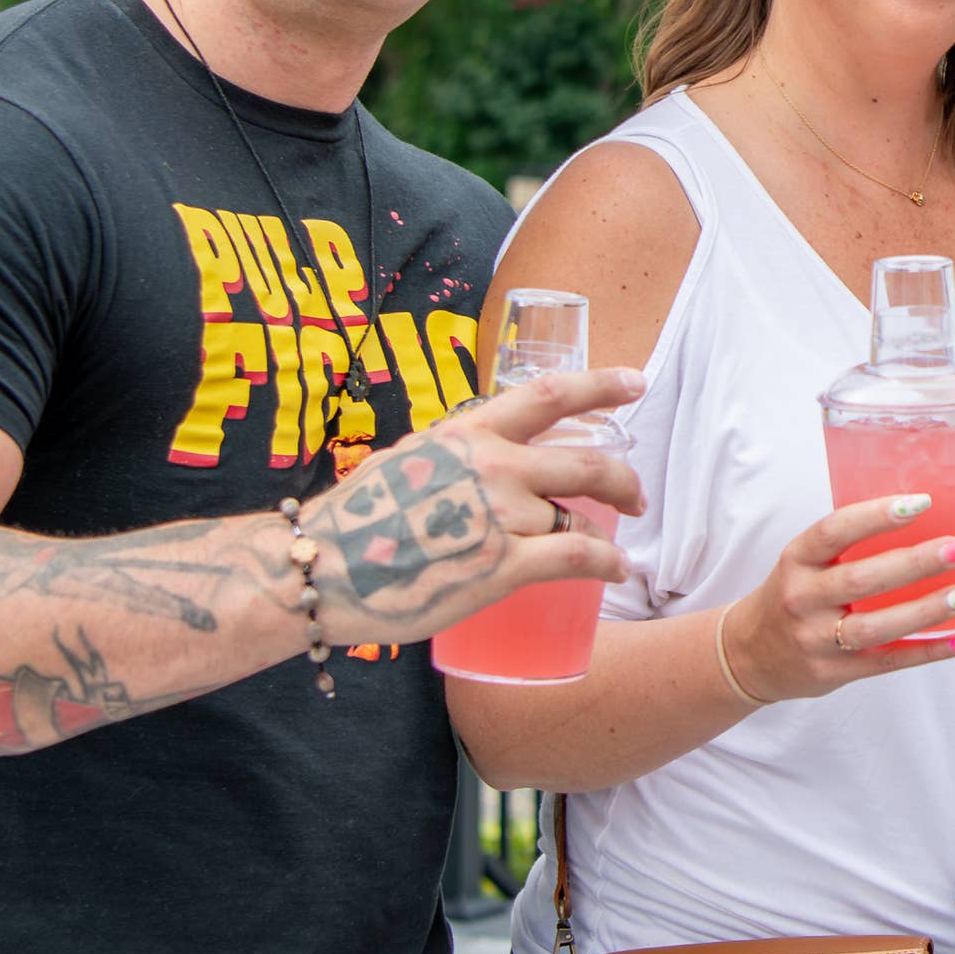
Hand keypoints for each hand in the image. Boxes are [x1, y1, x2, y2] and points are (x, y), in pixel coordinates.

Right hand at [300, 368, 645, 641]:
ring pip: (582, 515)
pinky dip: (608, 564)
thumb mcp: (404, 462)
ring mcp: (502, 515)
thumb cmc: (353, 522)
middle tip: (635, 495)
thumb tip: (469, 465)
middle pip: (584, 461)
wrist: (319, 569)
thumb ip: (447, 459)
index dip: (598, 384)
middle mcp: (493, 466)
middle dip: (622, 478)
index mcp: (466, 433)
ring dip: (609, 530)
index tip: (634, 382)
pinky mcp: (504, 565)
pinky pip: (578, 557)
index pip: (547, 396)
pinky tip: (616, 572)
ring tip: (617, 544)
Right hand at [719, 492, 954, 702]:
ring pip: (878, 626)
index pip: (834, 531)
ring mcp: (817, 641)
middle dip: (917, 562)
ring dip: (929, 609)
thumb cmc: (793, 597)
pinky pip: (890, 661)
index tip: (922, 503)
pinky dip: (931, 651)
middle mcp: (803, 600)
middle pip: (863, 579)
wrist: (749, 655)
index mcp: (796, 561)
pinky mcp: (835, 673)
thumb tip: (922, 523)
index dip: (877, 515)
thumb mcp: (803, 564)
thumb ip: (847, 549)